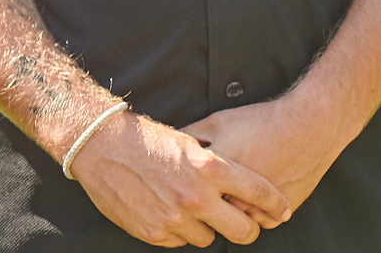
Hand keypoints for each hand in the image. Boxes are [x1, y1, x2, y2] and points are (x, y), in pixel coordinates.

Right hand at [70, 111, 291, 246]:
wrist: (99, 145)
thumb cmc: (144, 139)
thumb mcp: (188, 143)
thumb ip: (214, 169)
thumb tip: (240, 190)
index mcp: (209, 168)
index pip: (259, 192)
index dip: (276, 204)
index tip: (281, 209)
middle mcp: (195, 196)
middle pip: (244, 230)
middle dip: (247, 227)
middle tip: (241, 220)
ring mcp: (174, 217)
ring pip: (209, 238)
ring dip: (205, 226)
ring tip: (189, 208)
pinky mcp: (154, 231)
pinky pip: (179, 241)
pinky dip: (178, 230)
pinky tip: (166, 209)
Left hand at [183, 96, 343, 213]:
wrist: (308, 128)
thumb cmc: (260, 122)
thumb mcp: (216, 122)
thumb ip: (188, 137)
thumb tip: (165, 145)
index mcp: (213, 170)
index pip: (184, 185)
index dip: (182, 179)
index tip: (180, 177)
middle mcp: (233, 193)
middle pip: (206, 207)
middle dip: (201, 198)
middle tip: (201, 188)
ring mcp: (257, 207)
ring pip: (231, 219)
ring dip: (228, 209)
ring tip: (229, 190)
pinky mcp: (277, 214)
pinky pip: (255, 222)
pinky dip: (251, 212)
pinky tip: (250, 194)